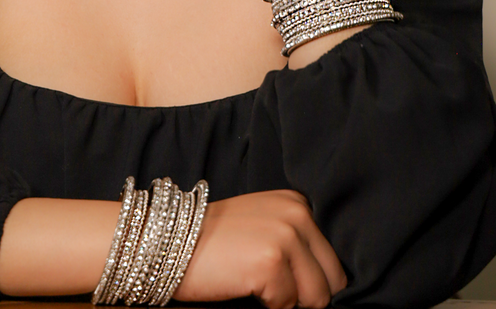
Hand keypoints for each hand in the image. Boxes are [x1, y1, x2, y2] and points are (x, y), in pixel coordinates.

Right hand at [173, 190, 346, 308]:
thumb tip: (329, 283)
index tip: (281, 274)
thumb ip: (297, 240)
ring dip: (288, 301)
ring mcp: (285, 236)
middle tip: (268, 282)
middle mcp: (297, 213)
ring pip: (317, 298)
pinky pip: (288, 308)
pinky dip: (268, 306)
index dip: (310, 277)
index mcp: (298, 202)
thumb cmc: (215, 241)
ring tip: (256, 283)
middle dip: (305, 293)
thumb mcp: (263, 224)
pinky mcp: (271, 263)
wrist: (169, 240)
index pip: (332, 259)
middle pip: (332, 280)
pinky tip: (243, 285)